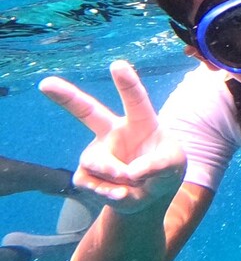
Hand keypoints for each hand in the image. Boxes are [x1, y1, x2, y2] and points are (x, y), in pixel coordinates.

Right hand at [38, 60, 185, 215]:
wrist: (150, 195)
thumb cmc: (165, 168)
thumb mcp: (174, 164)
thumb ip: (159, 164)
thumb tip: (129, 172)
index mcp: (140, 121)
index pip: (135, 100)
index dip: (127, 83)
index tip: (118, 65)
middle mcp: (114, 132)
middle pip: (87, 111)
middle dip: (66, 96)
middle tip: (45, 83)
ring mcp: (97, 152)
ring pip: (96, 162)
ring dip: (116, 176)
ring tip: (132, 181)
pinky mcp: (86, 174)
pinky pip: (90, 182)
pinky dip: (108, 192)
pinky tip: (121, 193)